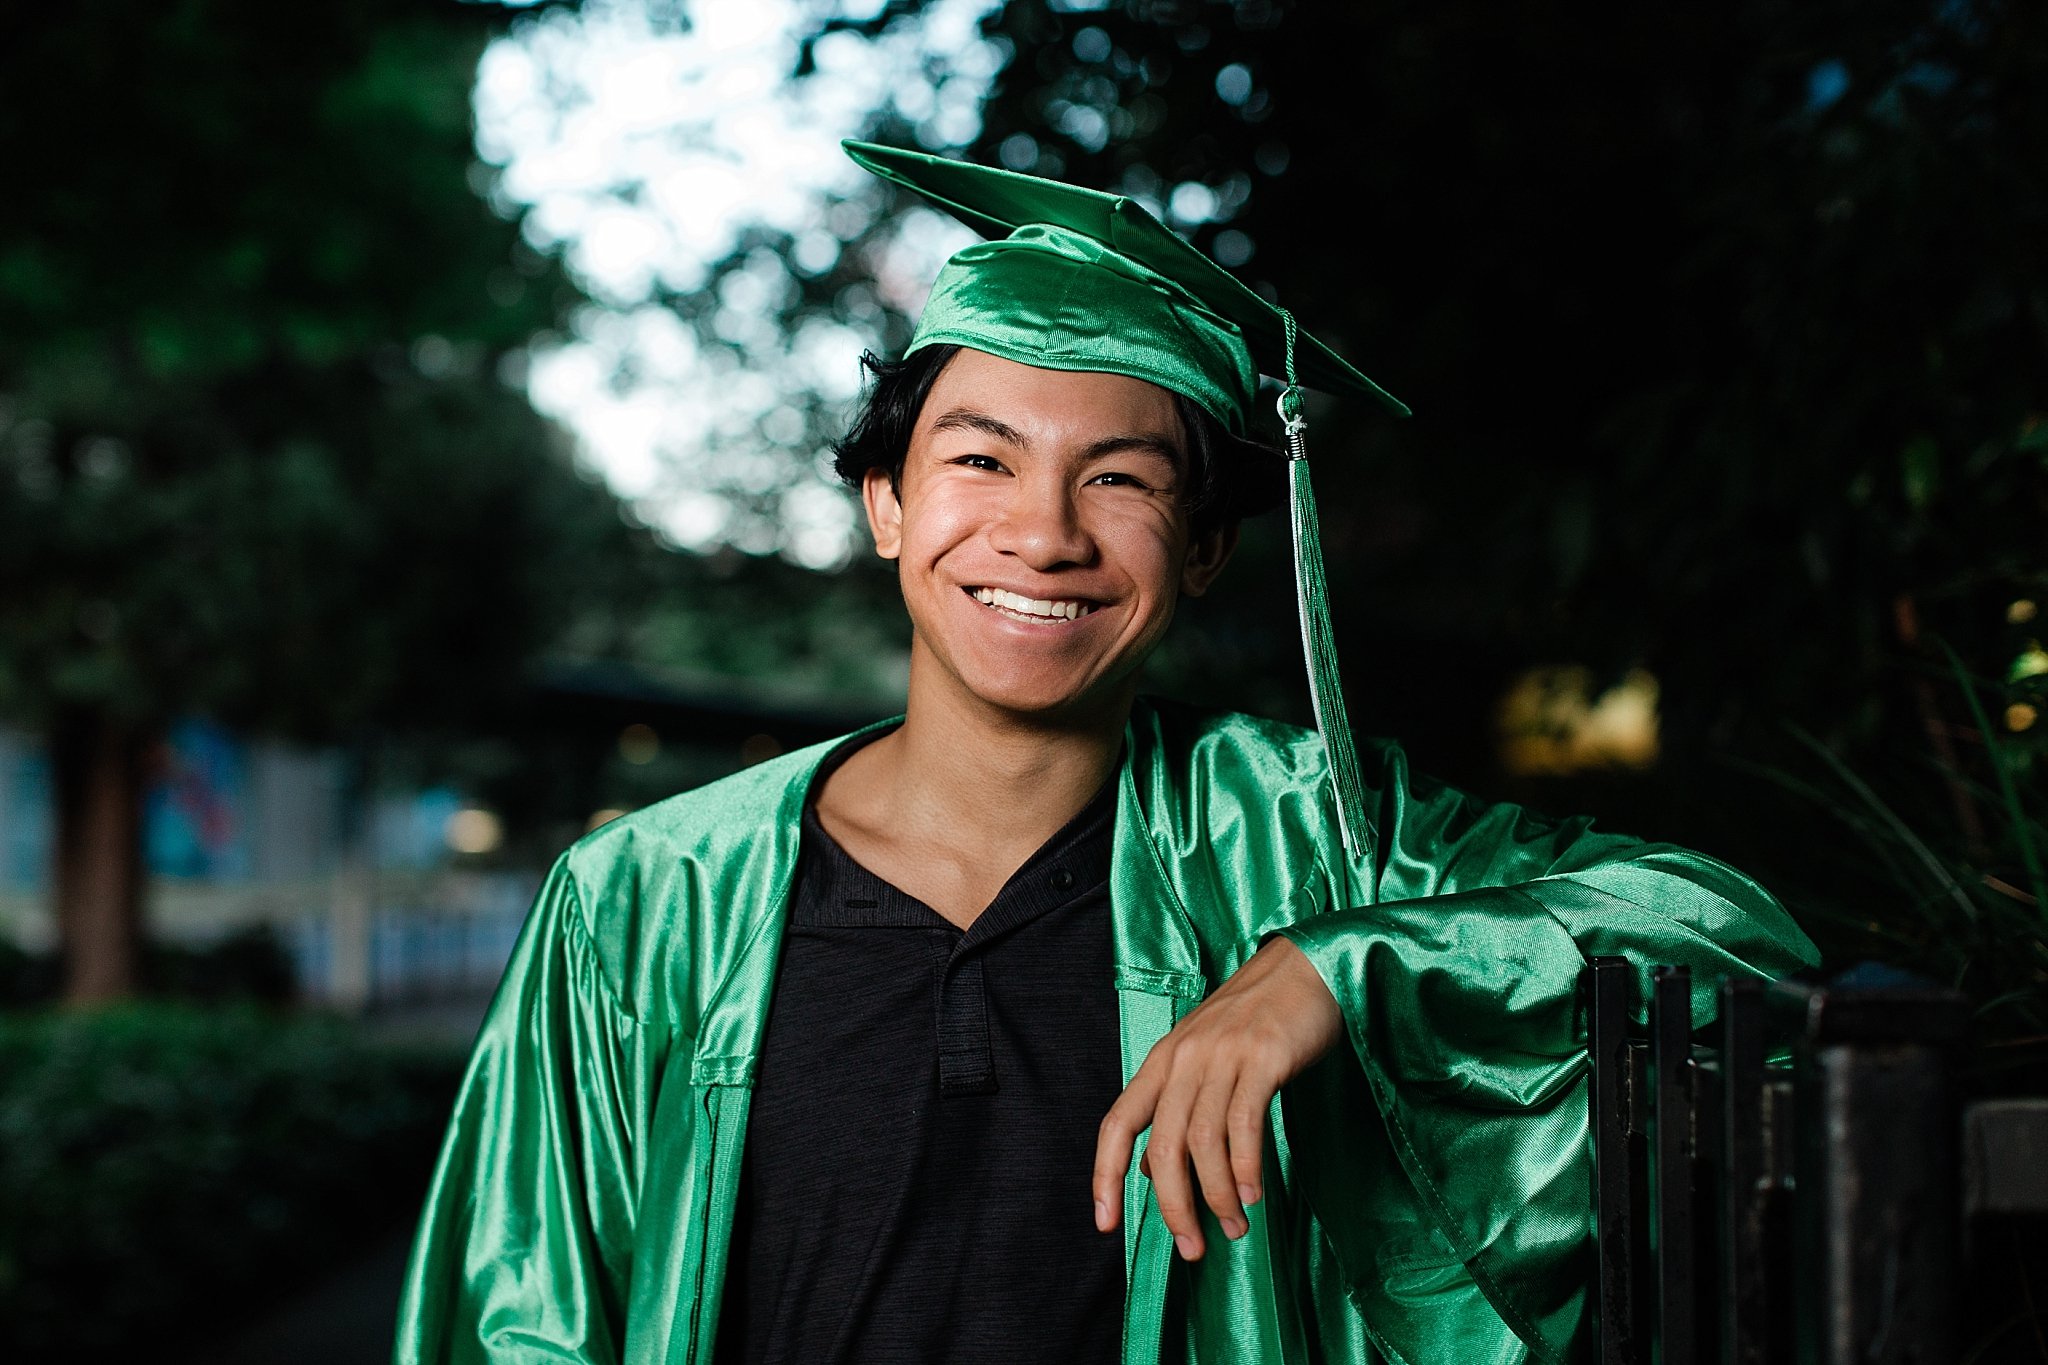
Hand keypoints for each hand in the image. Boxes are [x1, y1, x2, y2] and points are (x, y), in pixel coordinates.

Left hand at [1092, 936, 1342, 1259]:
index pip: (1117, 1122)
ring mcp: (1222, 1055)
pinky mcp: (1262, 1057)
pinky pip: (1244, 1123)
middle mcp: (1184, 1057)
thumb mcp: (1205, 1058)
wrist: (1306, 968)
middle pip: (1162, 1146)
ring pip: (1202, 1142)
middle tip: (1192, 1247)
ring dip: (1216, 1196)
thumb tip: (1152, 1170)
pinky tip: (1252, 1194)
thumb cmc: (1257, 1020)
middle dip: (1173, 1206)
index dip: (1105, 1175)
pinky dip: (1245, 1167)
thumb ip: (1179, 1107)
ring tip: (1235, 1227)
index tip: (1105, 1223)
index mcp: (1163, 1060)